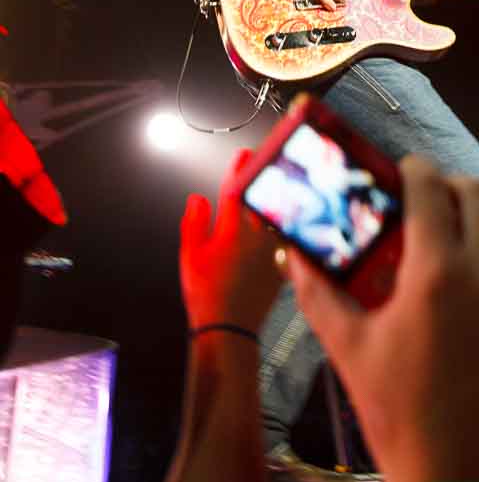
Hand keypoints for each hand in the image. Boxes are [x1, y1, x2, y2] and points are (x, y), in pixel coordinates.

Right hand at [180, 149, 282, 330]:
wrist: (229, 327)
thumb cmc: (206, 294)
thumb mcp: (189, 256)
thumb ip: (194, 223)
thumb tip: (197, 198)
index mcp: (231, 230)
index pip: (236, 190)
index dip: (239, 169)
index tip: (243, 154)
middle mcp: (255, 235)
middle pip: (262, 197)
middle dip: (261, 178)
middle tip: (263, 162)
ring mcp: (271, 248)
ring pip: (277, 214)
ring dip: (277, 198)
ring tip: (279, 184)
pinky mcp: (280, 261)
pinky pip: (285, 234)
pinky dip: (284, 221)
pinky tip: (286, 217)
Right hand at [285, 155, 478, 481]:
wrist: (461, 478)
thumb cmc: (397, 413)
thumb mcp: (349, 348)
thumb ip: (320, 293)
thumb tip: (294, 255)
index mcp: (437, 272)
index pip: (430, 190)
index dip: (414, 170)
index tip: (402, 169)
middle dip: (450, 186)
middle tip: (425, 198)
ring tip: (450, 233)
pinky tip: (472, 279)